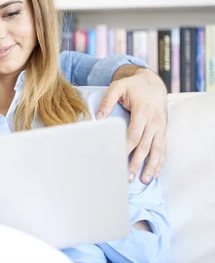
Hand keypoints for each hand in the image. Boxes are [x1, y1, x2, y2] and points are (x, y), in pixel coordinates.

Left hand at [96, 67, 167, 184]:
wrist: (153, 82)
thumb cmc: (133, 85)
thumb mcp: (118, 87)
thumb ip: (107, 101)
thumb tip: (98, 118)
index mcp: (142, 111)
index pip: (134, 134)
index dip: (126, 148)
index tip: (117, 158)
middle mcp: (154, 121)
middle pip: (145, 146)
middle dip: (137, 162)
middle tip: (128, 177)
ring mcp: (160, 127)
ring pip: (157, 150)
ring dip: (151, 166)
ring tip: (144, 180)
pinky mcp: (163, 130)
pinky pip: (163, 148)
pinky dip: (159, 161)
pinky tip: (155, 173)